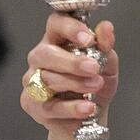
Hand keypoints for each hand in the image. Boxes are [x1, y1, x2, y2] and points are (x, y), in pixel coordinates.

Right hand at [20, 13, 118, 139]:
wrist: (91, 116)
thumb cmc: (95, 85)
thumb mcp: (107, 65)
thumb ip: (105, 47)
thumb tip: (106, 27)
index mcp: (58, 41)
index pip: (56, 23)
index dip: (70, 28)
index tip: (88, 38)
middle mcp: (40, 58)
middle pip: (46, 54)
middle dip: (72, 62)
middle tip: (94, 68)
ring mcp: (32, 81)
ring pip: (47, 79)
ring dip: (75, 84)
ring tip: (96, 86)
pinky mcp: (32, 105)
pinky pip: (50, 106)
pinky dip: (71, 108)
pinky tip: (87, 107)